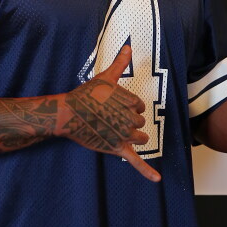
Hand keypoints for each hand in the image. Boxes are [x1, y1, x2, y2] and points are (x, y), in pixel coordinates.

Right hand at [57, 45, 159, 181]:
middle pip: (140, 123)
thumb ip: (120, 63)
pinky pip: (136, 161)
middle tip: (108, 117)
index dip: (128, 107)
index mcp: (131, 102)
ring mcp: (125, 135)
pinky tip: (157, 179)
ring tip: (117, 131)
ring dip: (134, 136)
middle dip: (128, 121)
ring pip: (141, 138)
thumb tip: (129, 46)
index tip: (113, 105)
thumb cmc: (86, 94)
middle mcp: (131, 119)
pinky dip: (148, 172)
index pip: (140, 108)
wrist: (69, 113)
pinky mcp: (117, 149)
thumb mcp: (105, 77)